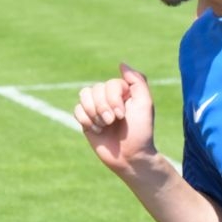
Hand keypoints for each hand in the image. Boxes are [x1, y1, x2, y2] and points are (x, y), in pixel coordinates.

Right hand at [74, 62, 157, 176]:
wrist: (130, 157)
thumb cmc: (141, 131)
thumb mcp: (145, 103)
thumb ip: (137, 80)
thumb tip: (121, 64)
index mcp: (124, 91)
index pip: (109, 84)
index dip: (112, 99)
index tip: (122, 116)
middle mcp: (109, 97)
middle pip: (94, 89)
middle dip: (102, 107)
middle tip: (112, 122)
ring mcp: (97, 109)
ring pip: (83, 96)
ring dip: (93, 113)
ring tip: (104, 126)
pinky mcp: (87, 121)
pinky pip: (76, 110)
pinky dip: (85, 120)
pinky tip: (97, 130)